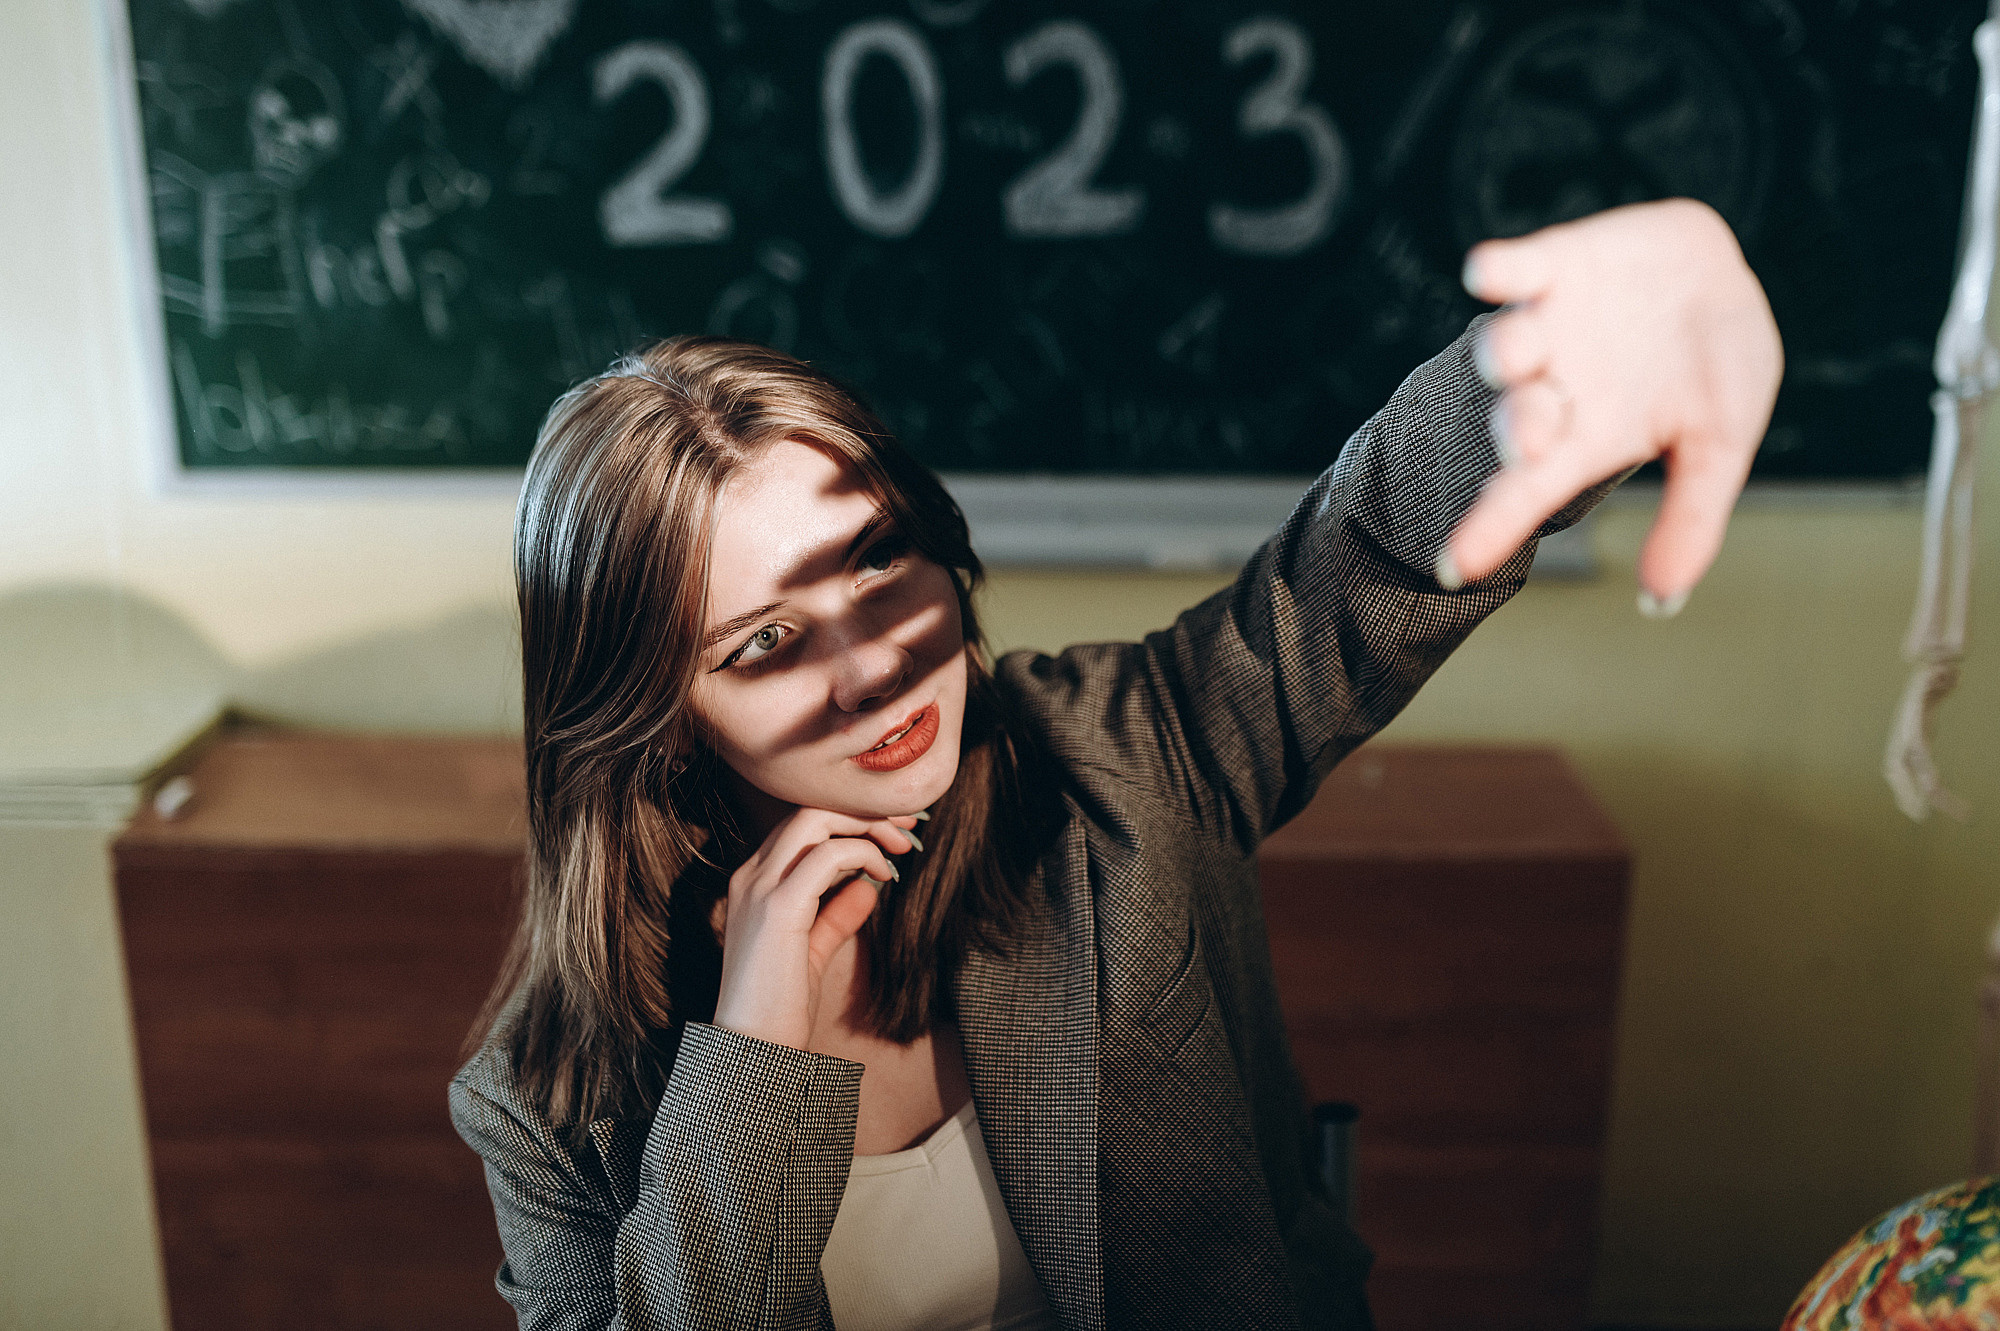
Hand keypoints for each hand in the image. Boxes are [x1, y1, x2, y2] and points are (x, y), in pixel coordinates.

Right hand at [711, 808, 917, 1049]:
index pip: (802, 826)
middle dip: (863, 810)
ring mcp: (759, 888)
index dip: (850, 819)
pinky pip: (828, 854)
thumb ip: (836, 915)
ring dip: (868, 825)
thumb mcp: (813, 951)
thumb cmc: (780, 1006)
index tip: (893, 830)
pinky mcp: (778, 907)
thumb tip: (868, 886)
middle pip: (809, 810)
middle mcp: (750, 876)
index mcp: (753, 882)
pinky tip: (884, 873)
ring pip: (816, 819)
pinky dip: (863, 853)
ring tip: (901, 847)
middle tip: (906, 828)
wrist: (753, 1049)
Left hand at [1443, 198, 1782, 614]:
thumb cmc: (1714, 376)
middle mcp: (1552, 388)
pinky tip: (1485, 270)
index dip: (1490, 529)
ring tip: (1510, 357)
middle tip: (1522, 448)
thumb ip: (1691, 518)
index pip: (1527, 494)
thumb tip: (1661, 604)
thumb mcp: (1720, 445)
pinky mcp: (1557, 264)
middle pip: (1516, 419)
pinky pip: (1519, 267)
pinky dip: (1501, 268)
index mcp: (1584, 439)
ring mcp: (1548, 326)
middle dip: (1516, 431)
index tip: (1453, 568)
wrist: (1721, 282)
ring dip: (1504, 352)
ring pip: (1508, 346)